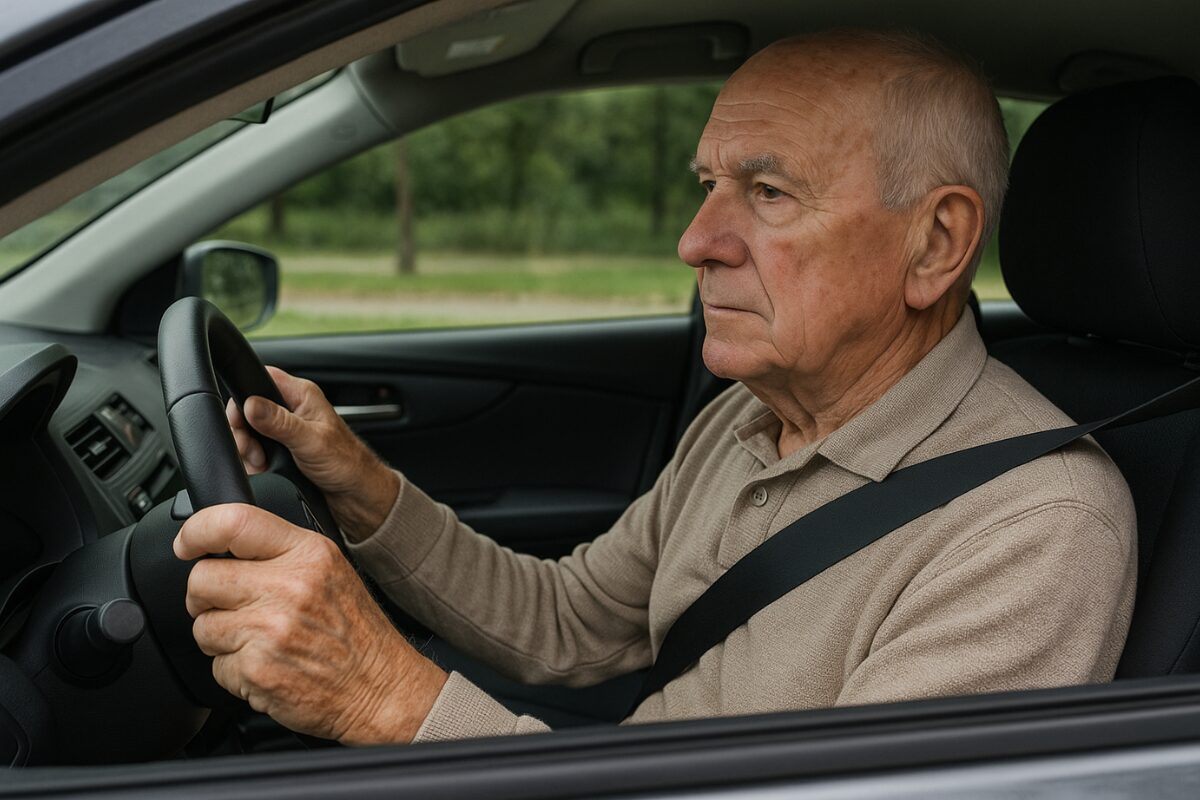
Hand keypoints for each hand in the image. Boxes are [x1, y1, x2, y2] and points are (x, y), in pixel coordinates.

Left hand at [174, 503, 447, 743]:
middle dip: (207, 596)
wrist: (380, 687)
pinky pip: (215, 665)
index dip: (196, 531)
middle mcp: (289, 587)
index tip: (187, 544)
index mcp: (307, 554)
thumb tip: (222, 545)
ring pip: (203, 625)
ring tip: (258, 641)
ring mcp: (271, 629)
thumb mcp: (329, 571)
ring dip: (221, 638)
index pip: (233, 523)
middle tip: (233, 607)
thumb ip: (280, 553)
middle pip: (203, 578)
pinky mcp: (257, 669)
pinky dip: (233, 671)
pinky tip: (265, 666)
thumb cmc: (355, 633)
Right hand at [227, 366, 398, 540]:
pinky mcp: (281, 448)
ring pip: (249, 430)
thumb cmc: (347, 463)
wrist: (356, 494)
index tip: (241, 420)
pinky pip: (254, 448)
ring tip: (261, 462)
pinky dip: (253, 460)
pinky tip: (262, 468)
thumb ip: (279, 422)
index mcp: (302, 395)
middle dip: (243, 430)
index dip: (244, 396)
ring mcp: (285, 429)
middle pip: (248, 407)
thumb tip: (251, 404)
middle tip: (253, 449)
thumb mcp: (310, 441)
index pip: (261, 378)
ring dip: (247, 448)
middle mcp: (292, 409)